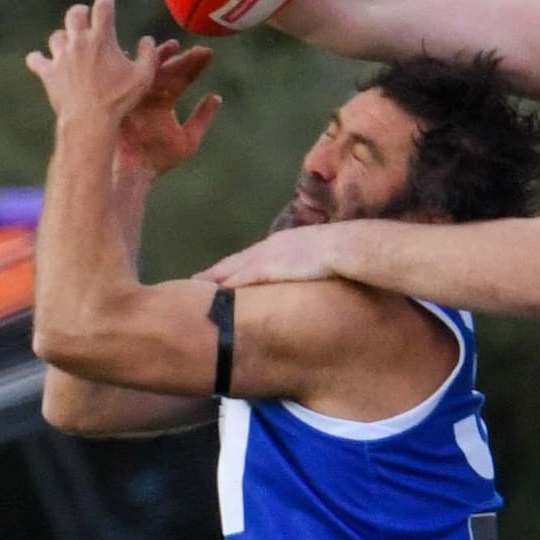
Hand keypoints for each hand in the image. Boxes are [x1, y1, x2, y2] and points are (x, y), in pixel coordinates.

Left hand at [27, 0, 161, 131]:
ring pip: (56, 36)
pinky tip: (38, 60)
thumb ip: (149, 54)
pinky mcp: (48, 73)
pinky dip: (37, 59)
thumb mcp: (144, 77)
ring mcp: (61, 57)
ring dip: (63, 37)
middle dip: (80, 12)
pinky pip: (35, 60)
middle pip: (74, 14)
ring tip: (68, 44)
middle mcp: (79, 42)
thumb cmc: (119, 100)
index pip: (103, 7)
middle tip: (84, 15)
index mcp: (102, 39)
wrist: (90, 121)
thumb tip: (147, 39)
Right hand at [117, 40, 219, 178]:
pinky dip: (131, 67)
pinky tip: (139, 54)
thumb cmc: (159, 160)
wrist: (132, 172)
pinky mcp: (120, 100)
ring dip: (158, 58)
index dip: (195, 66)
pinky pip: (125, 80)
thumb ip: (202, 118)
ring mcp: (134, 95)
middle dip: (180, 59)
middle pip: (166, 71)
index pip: (182, 79)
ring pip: (148, 71)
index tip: (208, 53)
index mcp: (164, 102)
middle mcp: (149, 95)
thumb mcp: (188, 140)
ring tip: (171, 46)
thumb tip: (217, 97)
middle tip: (194, 48)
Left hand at [204, 224, 355, 286]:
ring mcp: (266, 256)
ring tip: (193, 288)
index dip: (234, 267)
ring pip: (231, 268)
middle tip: (194, 282)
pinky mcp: (266, 267)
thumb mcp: (323, 258)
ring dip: (213, 278)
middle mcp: (269, 247)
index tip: (219, 276)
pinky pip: (239, 278)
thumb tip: (312, 278)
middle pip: (235, 262)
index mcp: (282, 244)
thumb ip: (312, 265)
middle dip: (216, 272)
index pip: (252, 258)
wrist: (346, 246)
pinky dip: (224, 284)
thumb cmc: (343, 251)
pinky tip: (209, 294)